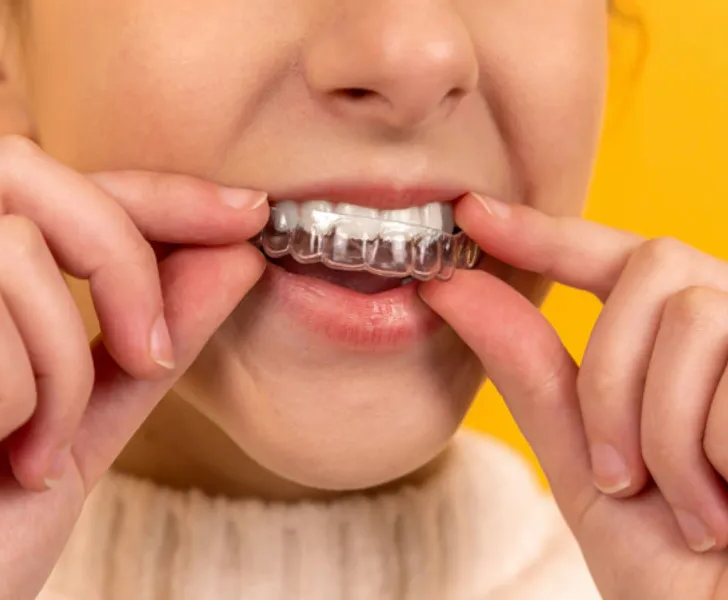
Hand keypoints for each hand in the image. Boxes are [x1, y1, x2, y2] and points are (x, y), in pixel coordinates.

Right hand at [0, 136, 268, 599]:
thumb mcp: (82, 424)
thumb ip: (149, 341)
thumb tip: (234, 258)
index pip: (59, 186)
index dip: (157, 192)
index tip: (246, 214)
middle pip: (28, 173)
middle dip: (124, 261)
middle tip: (151, 352)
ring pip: (14, 252)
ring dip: (61, 370)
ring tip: (36, 451)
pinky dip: (10, 396)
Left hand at [421, 194, 727, 599]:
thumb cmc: (676, 569)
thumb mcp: (586, 466)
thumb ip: (531, 373)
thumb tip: (453, 287)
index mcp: (685, 351)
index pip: (616, 259)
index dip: (545, 232)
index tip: (472, 213)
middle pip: (655, 268)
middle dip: (611, 377)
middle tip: (615, 476)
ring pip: (694, 316)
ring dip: (659, 430)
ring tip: (683, 509)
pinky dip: (705, 458)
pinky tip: (726, 515)